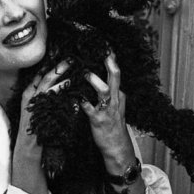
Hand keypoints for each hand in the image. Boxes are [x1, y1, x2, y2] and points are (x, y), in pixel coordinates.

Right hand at [11, 60, 70, 193]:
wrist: (29, 147)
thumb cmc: (38, 128)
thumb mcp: (43, 109)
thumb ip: (49, 96)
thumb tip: (61, 84)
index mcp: (31, 93)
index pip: (41, 74)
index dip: (53, 64)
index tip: (65, 56)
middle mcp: (29, 95)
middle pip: (44, 76)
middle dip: (58, 66)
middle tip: (72, 59)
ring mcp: (32, 103)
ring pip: (46, 85)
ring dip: (60, 76)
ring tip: (72, 69)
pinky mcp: (36, 110)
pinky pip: (50, 99)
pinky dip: (60, 92)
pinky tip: (70, 87)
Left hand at [80, 52, 136, 175]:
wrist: (117, 147)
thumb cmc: (114, 125)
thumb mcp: (118, 107)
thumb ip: (113, 92)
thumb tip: (107, 78)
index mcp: (119, 95)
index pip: (117, 73)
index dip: (112, 59)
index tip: (107, 46)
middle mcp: (115, 99)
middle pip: (115, 77)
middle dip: (110, 63)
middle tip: (103, 50)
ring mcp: (107, 109)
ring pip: (104, 91)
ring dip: (95, 81)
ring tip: (86, 73)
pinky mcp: (97, 119)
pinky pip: (88, 108)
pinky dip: (80, 101)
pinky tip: (73, 95)